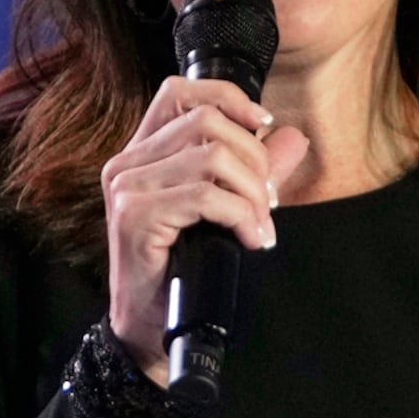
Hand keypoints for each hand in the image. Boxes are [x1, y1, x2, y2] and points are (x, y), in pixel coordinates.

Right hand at [99, 75, 311, 375]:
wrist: (149, 326)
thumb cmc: (180, 269)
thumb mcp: (224, 209)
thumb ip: (254, 169)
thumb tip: (291, 137)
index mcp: (143, 153)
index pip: (178, 91)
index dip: (226, 97)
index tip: (261, 126)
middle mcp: (127, 163)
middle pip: (206, 121)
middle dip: (253, 159)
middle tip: (266, 201)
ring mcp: (127, 188)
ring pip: (211, 157)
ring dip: (251, 193)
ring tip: (259, 225)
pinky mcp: (134, 216)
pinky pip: (205, 196)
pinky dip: (239, 216)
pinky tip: (248, 239)